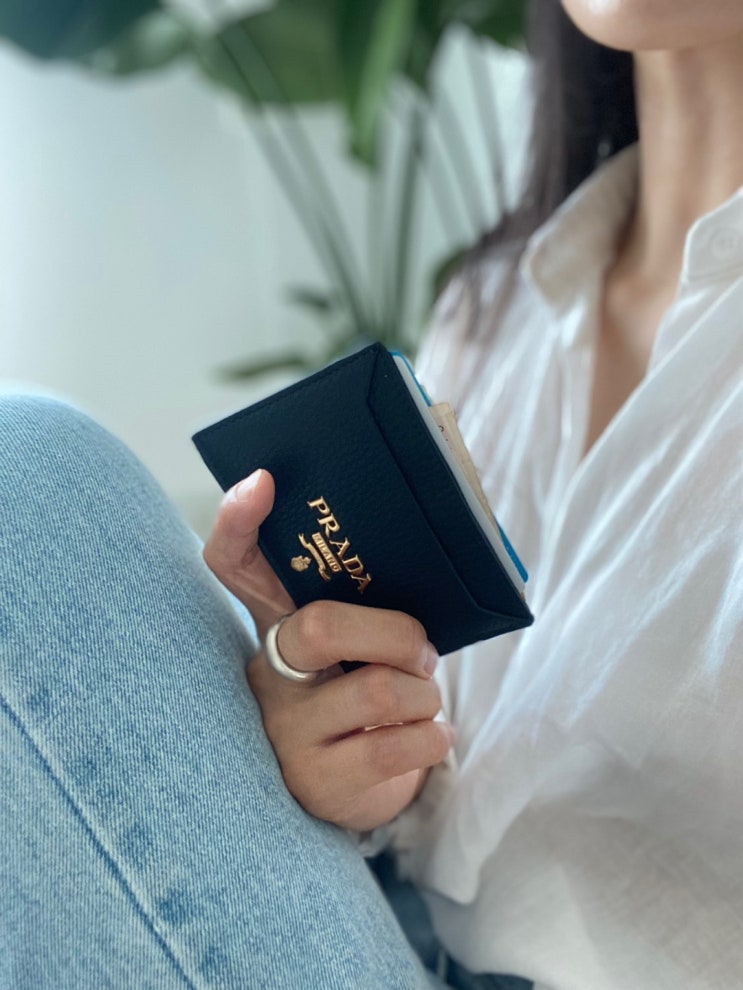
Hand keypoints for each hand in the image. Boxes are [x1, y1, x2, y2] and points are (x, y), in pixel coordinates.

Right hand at [203, 469, 454, 831]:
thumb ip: (366, 605)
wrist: (359, 790)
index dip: (238, 523)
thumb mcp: (354, 647)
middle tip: (422, 653)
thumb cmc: (364, 696)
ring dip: (424, 694)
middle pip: (320, 627)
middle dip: (398, 635)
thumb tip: (429, 554)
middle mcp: (269, 675)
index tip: (263, 481)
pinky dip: (432, 736)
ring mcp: (287, 732)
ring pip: (377, 691)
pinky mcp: (319, 782)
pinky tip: (430, 736)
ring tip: (422, 703)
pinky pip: (395, 745)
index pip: (233, 566)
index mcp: (277, 626)